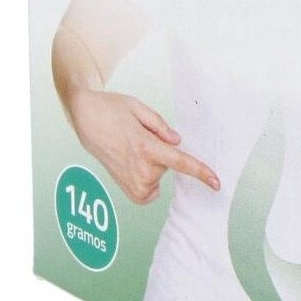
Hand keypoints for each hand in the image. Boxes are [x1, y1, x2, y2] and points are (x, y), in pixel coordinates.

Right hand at [68, 89, 219, 204]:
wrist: (84, 118)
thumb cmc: (111, 110)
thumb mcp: (139, 108)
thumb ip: (161, 126)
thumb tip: (177, 142)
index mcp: (146, 147)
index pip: (181, 163)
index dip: (201, 173)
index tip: (217, 183)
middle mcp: (139, 169)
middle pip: (168, 165)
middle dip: (160, 151)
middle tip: (139, 137)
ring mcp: (130, 182)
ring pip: (158, 177)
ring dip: (152, 165)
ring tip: (131, 149)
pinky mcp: (124, 189)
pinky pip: (148, 192)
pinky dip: (147, 181)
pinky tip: (133, 164)